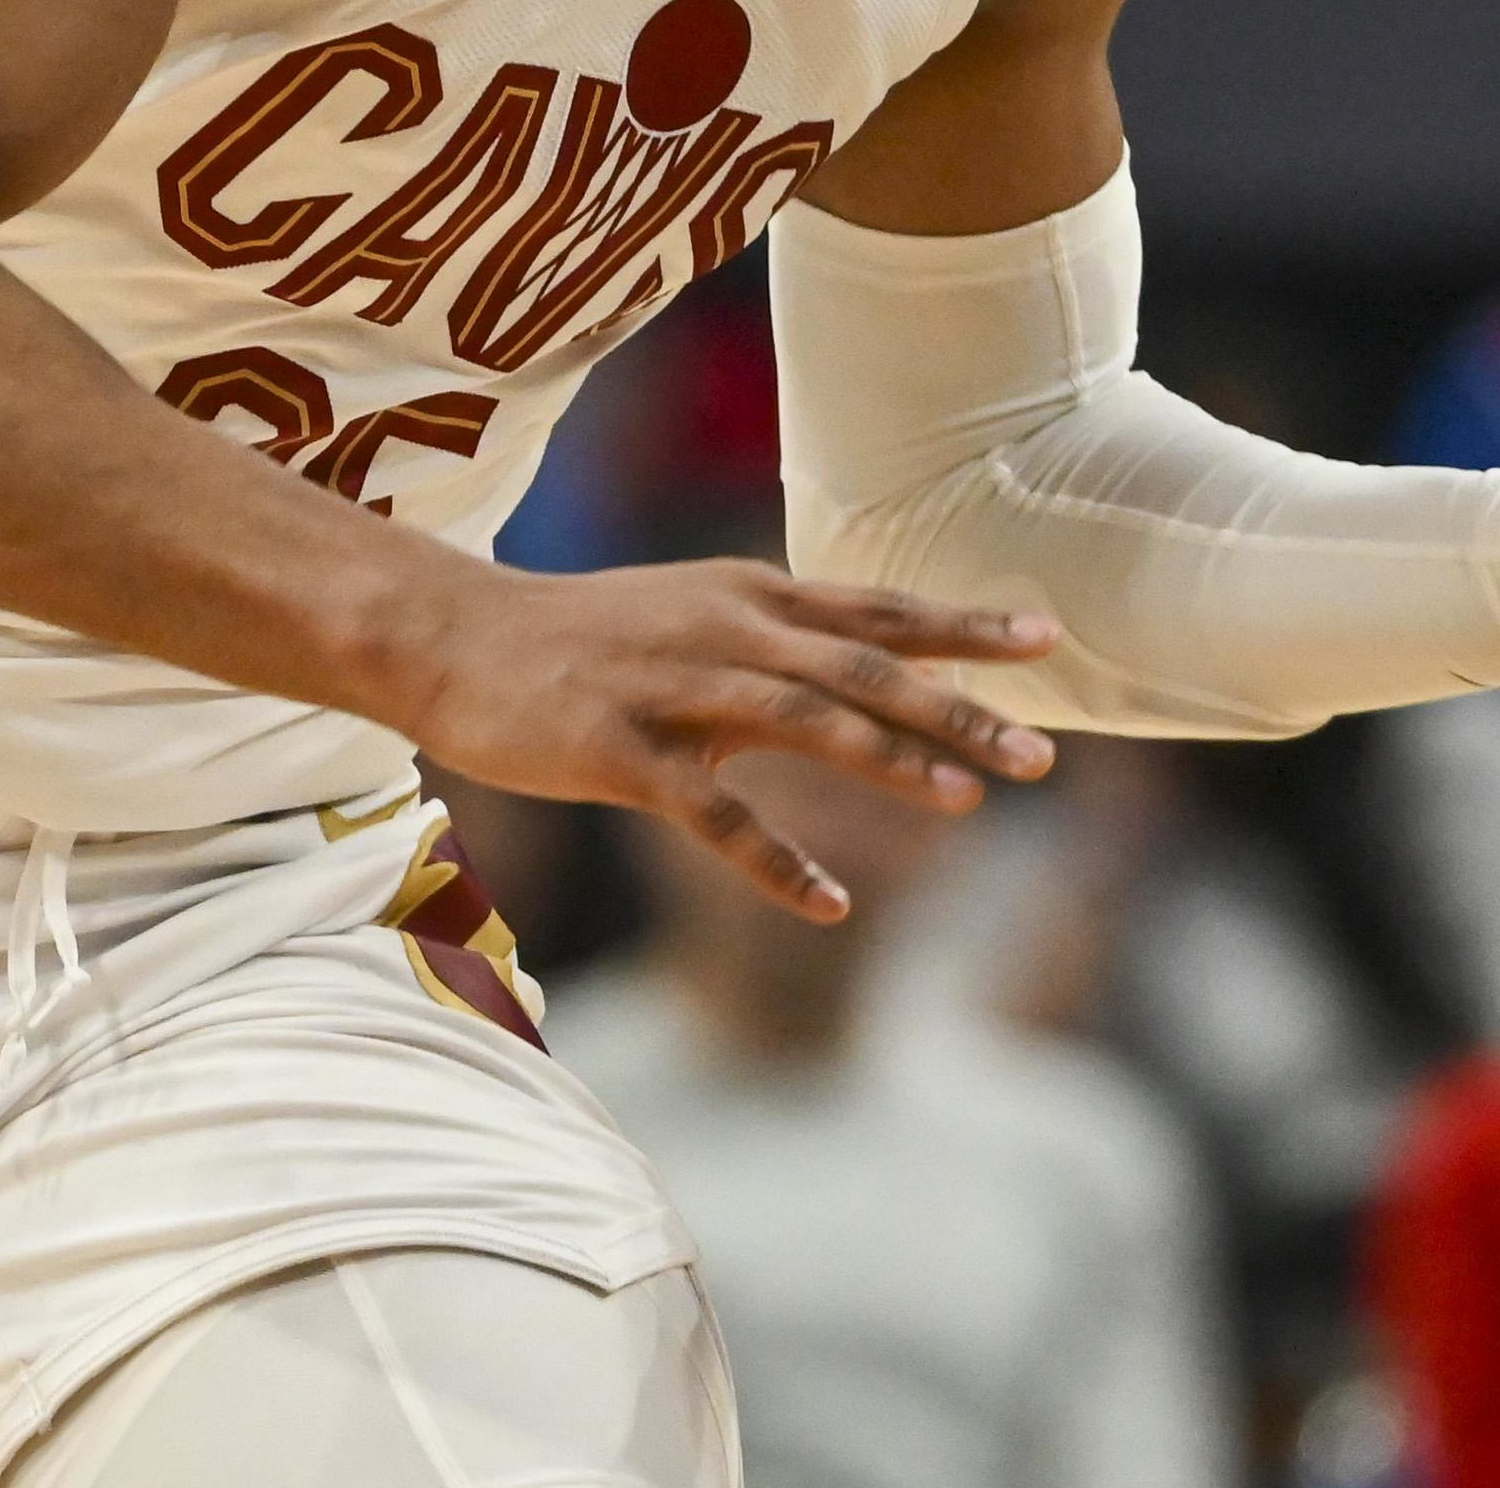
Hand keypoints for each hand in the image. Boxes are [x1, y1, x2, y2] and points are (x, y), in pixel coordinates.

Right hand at [392, 559, 1061, 921]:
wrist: (452, 636)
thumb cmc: (580, 637)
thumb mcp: (690, 612)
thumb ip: (778, 640)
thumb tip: (874, 670)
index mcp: (748, 597)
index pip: (876, 609)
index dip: (962, 625)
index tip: (1048, 636)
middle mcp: (724, 631)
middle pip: (862, 666)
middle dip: (957, 709)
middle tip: (1039, 755)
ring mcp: (672, 688)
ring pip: (802, 720)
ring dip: (888, 760)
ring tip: (967, 804)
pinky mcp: (620, 750)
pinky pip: (712, 814)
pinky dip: (776, 858)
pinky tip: (830, 902)